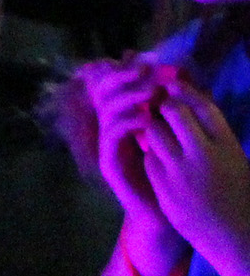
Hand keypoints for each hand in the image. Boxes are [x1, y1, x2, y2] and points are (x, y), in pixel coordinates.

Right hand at [81, 58, 185, 238]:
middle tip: (146, 72)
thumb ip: (166, 110)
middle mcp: (110, 128)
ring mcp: (107, 146)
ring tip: (149, 92)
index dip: (123, 70)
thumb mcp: (170, 136)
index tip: (146, 61)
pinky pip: (111, 136)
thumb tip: (172, 78)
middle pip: (104, 92)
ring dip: (127, 97)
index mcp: (122, 118)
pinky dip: (127, 123)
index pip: (112, 85)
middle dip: (124, 78)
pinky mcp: (109, 163)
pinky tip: (145, 119)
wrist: (161, 214)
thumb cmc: (169, 175)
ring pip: (107, 111)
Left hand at [139, 76, 249, 263]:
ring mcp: (182, 172)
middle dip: (165, 107)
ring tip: (162, 137)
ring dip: (154, 129)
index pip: (203, 106)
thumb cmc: (238, 196)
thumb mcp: (236, 161)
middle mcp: (205, 156)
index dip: (186, 91)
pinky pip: (149, 158)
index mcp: (229, 147)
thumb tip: (192, 98)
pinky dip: (152, 155)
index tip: (174, 86)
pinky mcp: (164, 188)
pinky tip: (162, 162)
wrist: (236, 240)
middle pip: (174, 111)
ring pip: (153, 131)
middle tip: (164, 111)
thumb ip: (215, 134)